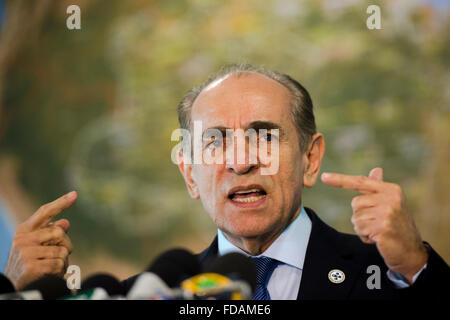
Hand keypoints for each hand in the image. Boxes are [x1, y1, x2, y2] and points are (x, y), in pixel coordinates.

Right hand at [4, 191, 76, 289]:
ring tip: (51, 267)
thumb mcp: (37, 246)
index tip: (75, 194)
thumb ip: (49, 234)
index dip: (60, 203)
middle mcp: (22, 239)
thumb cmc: (28, 264)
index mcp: (24, 230)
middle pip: (59, 232)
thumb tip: (65, 223)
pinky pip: (59, 264)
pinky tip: (49, 275)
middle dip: (66, 245)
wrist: (13, 287)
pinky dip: (59, 271)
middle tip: (59, 255)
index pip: (44, 212)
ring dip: (63, 261)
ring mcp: (25, 253)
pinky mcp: (31, 266)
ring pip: (62, 251)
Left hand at [321, 168, 427, 283]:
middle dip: (361, 216)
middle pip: (355, 203)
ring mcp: (387, 213)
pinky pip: (359, 229)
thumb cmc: (397, 226)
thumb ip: (379, 188)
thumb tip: (376, 170)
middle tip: (378, 224)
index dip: (340, 180)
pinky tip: (378, 239)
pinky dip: (364, 237)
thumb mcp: (390, 204)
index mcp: (391, 190)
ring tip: (379, 231)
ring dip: (363, 228)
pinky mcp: (382, 227)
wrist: (411, 252)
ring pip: (356, 217)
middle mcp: (390, 198)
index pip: (360, 182)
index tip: (324, 176)